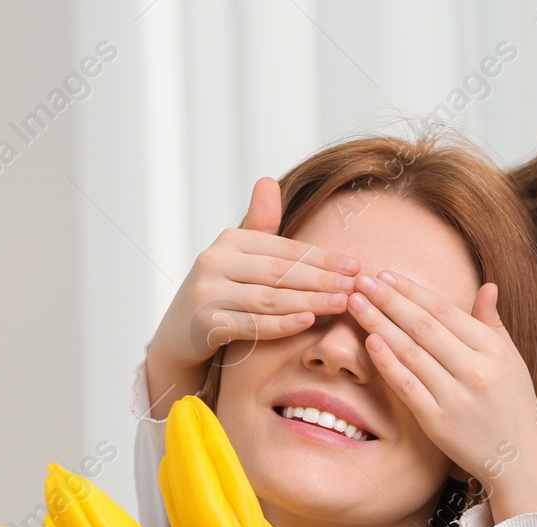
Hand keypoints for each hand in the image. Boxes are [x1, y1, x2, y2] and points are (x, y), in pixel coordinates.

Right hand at [145, 177, 362, 403]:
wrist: (180, 335)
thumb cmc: (222, 293)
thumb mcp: (239, 258)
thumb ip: (260, 225)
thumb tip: (268, 180)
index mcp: (231, 241)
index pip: (286, 249)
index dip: (323, 258)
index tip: (355, 266)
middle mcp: (215, 260)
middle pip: (280, 272)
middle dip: (323, 279)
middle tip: (356, 286)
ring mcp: (207, 291)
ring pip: (269, 298)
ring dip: (310, 302)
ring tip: (342, 304)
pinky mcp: (204, 322)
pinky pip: (251, 324)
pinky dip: (281, 324)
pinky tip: (307, 322)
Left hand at [346, 270, 536, 521]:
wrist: (519, 459)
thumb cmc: (513, 404)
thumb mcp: (511, 360)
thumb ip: (493, 323)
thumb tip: (488, 286)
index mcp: (494, 350)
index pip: (445, 311)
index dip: (412, 291)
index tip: (386, 276)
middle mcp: (476, 371)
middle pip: (423, 327)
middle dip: (389, 300)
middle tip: (361, 281)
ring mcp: (456, 397)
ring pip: (411, 352)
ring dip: (379, 324)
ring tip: (356, 304)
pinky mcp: (438, 422)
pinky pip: (407, 386)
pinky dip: (388, 362)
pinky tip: (369, 341)